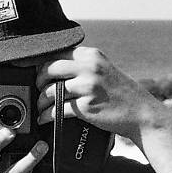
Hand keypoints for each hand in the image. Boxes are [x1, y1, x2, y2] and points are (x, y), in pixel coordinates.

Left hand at [36, 46, 160, 142]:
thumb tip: (51, 67)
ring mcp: (88, 87)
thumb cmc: (120, 94)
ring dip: (40, 102)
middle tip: (37, 90)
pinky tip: (43, 119)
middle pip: (49, 69)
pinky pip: (56, 110)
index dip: (39, 62)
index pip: (56, 53)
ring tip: (40, 108)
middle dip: (38, 81)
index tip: (29, 70)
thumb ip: (82, 65)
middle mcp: (90, 67)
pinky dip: (46, 116)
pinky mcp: (86, 107)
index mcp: (92, 55)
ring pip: (50, 91)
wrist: (142, 113)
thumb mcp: (103, 70)